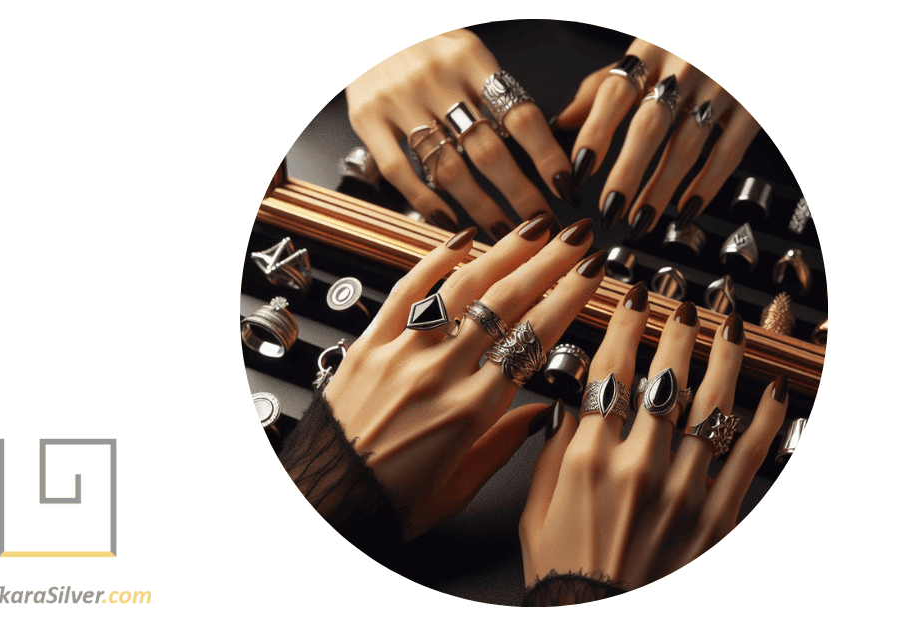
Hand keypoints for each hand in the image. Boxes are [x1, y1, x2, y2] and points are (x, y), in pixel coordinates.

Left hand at [312, 216, 603, 538]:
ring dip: (504, 251)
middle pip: (507, 302)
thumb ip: (505, 445)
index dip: (569, 300)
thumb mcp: (460, 488)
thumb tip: (543, 414)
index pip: (533, 339)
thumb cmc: (389, 502)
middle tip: (578, 239)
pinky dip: (435, 259)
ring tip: (535, 228)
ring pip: (463, 286)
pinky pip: (406, 291)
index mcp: (470, 411)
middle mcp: (439, 374)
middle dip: (550, 263)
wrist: (325, 504)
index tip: (591, 279)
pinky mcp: (369, 344)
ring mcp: (402, 353)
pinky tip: (462, 239)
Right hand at [346, 29, 574, 240]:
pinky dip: (426, 201)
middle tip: (540, 221)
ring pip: (448, 168)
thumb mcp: (464, 50)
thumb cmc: (421, 43)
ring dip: (481, 208)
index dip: (547, 156)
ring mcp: (398, 99)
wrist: (360, 24)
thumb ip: (492, 90)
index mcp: (469, 56)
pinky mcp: (366, 118)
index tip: (565, 185)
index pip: (520, 115)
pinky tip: (449, 220)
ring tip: (503, 231)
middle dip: (521, 194)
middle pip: (489, 150)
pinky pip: (400, 171)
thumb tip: (538, 140)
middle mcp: (435, 77)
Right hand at [519, 288, 787, 589]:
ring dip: (722, 358)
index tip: (632, 297)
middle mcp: (638, 468)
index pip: (611, 372)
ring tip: (728, 326)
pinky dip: (765, 418)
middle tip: (682, 302)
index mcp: (589, 461)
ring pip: (711, 407)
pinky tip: (772, 390)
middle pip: (665, 379)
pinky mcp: (717, 517)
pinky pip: (749, 456)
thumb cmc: (565, 573)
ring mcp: (683, 491)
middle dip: (675, 331)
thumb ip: (553, 453)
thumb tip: (569, 405)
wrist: (599, 622)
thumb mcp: (538, 511)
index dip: (624, 326)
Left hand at [553, 39, 761, 237]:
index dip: (595, 134)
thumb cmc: (689, 43)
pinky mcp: (752, 107)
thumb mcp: (644, 51)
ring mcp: (722, 87)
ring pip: (686, 146)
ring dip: (661, 189)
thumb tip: (563, 120)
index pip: (615, 94)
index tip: (578, 171)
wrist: (748, 23)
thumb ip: (604, 86)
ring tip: (640, 219)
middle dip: (627, 173)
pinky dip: (707, 185)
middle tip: (609, 210)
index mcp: (651, 48)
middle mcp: (685, 66)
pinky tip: (686, 209)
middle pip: (650, 126)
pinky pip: (728, 152)